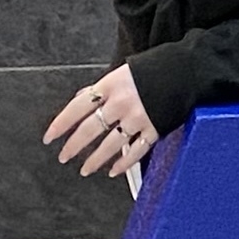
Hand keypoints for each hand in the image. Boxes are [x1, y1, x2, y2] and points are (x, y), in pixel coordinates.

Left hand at [42, 67, 157, 179]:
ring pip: (111, 145)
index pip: (77, 107)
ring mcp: (139, 118)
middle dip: (74, 146)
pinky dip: (124, 164)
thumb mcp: (123, 72)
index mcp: (111, 85)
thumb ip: (102, 88)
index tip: (50, 137)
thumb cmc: (156, 68)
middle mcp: (122, 103)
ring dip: (95, 160)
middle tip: (64, 156)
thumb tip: (82, 98)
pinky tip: (114, 170)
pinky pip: (136, 151)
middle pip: (91, 129)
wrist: (188, 69)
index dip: (60, 124)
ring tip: (86, 169)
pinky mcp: (155, 129)